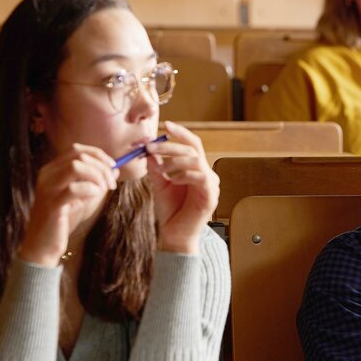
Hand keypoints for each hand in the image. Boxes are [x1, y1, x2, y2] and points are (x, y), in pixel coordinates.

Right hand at [17, 144, 118, 266]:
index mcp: (52, 170)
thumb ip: (95, 182)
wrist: (43, 245)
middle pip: (78, 156)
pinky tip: (95, 195)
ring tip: (103, 190)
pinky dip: (90, 189)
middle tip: (111, 184)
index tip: (112, 168)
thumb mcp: (82, 197)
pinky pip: (73, 188)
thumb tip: (114, 170)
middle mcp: (47, 175)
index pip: (76, 150)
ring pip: (75, 167)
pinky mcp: (51, 204)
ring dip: (97, 176)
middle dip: (101, 167)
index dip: (98, 155)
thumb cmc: (63, 220)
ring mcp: (47, 188)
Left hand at [146, 121, 217, 253]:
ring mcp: (211, 185)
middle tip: (151, 146)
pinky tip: (174, 181)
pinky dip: (184, 175)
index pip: (192, 145)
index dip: (181, 133)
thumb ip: (157, 167)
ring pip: (196, 160)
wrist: (174, 235)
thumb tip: (149, 148)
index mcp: (197, 169)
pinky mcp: (210, 197)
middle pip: (194, 149)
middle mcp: (207, 174)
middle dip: (171, 145)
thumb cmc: (170, 211)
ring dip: (175, 160)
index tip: (166, 125)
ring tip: (161, 169)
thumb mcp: (159, 184)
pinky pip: (200, 178)